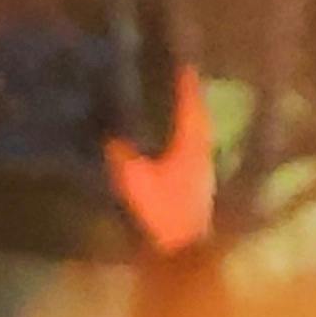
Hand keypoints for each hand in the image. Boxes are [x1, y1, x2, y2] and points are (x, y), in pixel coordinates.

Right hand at [104, 79, 218, 260]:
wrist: (181, 253)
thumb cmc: (160, 214)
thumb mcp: (134, 181)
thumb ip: (123, 156)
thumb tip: (112, 137)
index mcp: (191, 146)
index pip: (191, 107)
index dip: (187, 85)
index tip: (183, 63)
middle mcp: (202, 153)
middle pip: (199, 117)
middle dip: (190, 96)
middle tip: (179, 76)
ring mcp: (203, 170)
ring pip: (199, 133)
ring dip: (190, 115)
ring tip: (176, 99)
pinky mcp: (198, 185)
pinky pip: (194, 149)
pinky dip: (185, 135)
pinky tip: (173, 137)